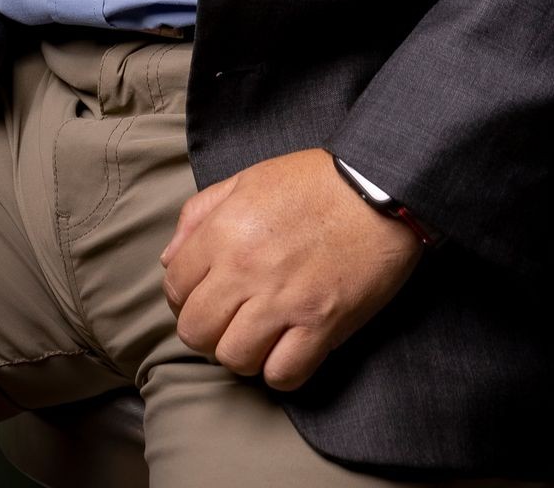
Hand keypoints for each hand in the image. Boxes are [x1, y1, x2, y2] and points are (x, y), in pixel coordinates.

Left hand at [157, 146, 424, 390]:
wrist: (382, 186)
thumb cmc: (317, 180)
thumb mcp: (249, 178)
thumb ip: (201, 213)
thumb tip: (171, 258)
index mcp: (225, 230)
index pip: (175, 286)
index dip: (185, 295)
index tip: (207, 293)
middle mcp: (246, 269)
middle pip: (196, 332)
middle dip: (208, 329)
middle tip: (230, 318)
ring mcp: (284, 301)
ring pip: (234, 359)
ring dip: (243, 352)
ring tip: (260, 335)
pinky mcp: (322, 325)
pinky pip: (282, 374)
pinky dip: (281, 370)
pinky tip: (289, 348)